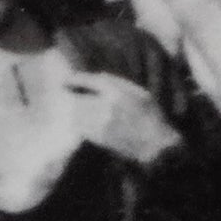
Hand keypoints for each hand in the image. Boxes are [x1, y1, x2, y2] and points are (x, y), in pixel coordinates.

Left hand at [58, 64, 181, 167]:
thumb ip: (119, 84)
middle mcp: (106, 107)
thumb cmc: (150, 115)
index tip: (66, 80)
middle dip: (72, 97)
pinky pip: (81, 128)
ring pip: (77, 115)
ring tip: (74, 107)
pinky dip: (77, 123)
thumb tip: (98, 77)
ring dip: (73, 110)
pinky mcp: (99, 138)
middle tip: (68, 94)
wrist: (154, 144)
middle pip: (78, 100)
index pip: (91, 82)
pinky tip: (81, 121)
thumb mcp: (140, 92)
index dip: (76, 80)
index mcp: (118, 93)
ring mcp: (101, 125)